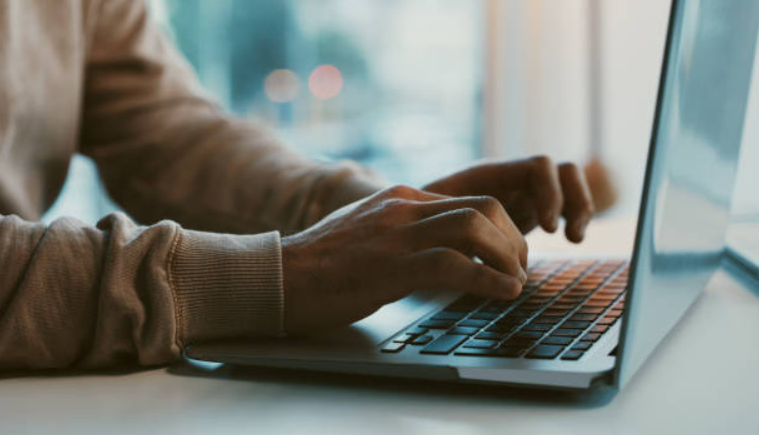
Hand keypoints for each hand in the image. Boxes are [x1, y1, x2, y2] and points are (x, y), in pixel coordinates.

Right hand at [281, 185, 527, 333]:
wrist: (277, 276)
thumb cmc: (321, 264)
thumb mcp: (369, 233)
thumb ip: (404, 231)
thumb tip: (441, 249)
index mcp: (401, 198)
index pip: (471, 200)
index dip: (502, 228)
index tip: (510, 255)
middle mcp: (403, 208)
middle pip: (483, 207)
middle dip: (513, 239)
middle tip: (519, 269)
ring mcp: (396, 235)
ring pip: (475, 228)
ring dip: (508, 257)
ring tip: (516, 282)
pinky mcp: (390, 267)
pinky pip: (454, 265)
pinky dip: (488, 280)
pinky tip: (504, 293)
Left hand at [422, 156, 594, 242]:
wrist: (408, 224)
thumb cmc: (414, 221)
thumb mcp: (432, 219)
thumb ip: (452, 221)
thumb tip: (465, 238)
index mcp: (489, 174)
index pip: (538, 166)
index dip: (550, 193)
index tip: (548, 228)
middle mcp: (510, 178)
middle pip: (561, 170)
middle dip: (572, 199)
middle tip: (563, 235)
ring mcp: (521, 193)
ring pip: (567, 184)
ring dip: (580, 206)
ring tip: (573, 238)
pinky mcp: (526, 212)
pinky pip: (563, 204)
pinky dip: (573, 217)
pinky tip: (569, 240)